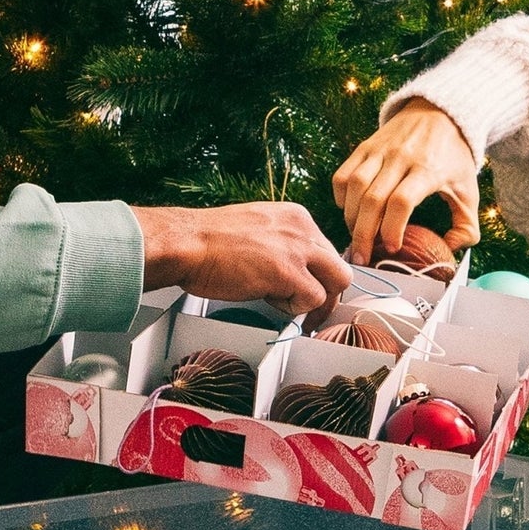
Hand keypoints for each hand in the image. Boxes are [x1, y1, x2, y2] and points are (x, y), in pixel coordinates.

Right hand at [132, 202, 351, 330]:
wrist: (188, 243)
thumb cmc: (210, 242)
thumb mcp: (258, 231)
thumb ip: (282, 246)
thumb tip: (294, 274)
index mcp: (296, 217)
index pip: (327, 252)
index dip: (318, 277)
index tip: (306, 291)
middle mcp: (303, 228)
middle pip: (340, 269)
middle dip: (327, 295)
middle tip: (309, 312)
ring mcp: (298, 249)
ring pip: (335, 285)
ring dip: (312, 303)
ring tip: (283, 306)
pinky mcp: (289, 272)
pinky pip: (313, 300)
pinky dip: (294, 309)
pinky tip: (269, 300)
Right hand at [332, 99, 479, 265]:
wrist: (440, 111)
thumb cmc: (454, 156)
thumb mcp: (469, 190)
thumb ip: (467, 226)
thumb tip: (450, 251)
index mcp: (427, 170)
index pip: (401, 202)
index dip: (392, 229)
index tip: (392, 247)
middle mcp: (400, 158)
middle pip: (373, 200)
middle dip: (363, 234)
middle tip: (362, 258)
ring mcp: (379, 150)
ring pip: (354, 187)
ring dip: (350, 218)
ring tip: (356, 236)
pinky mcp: (364, 146)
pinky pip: (343, 175)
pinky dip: (340, 197)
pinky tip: (350, 211)